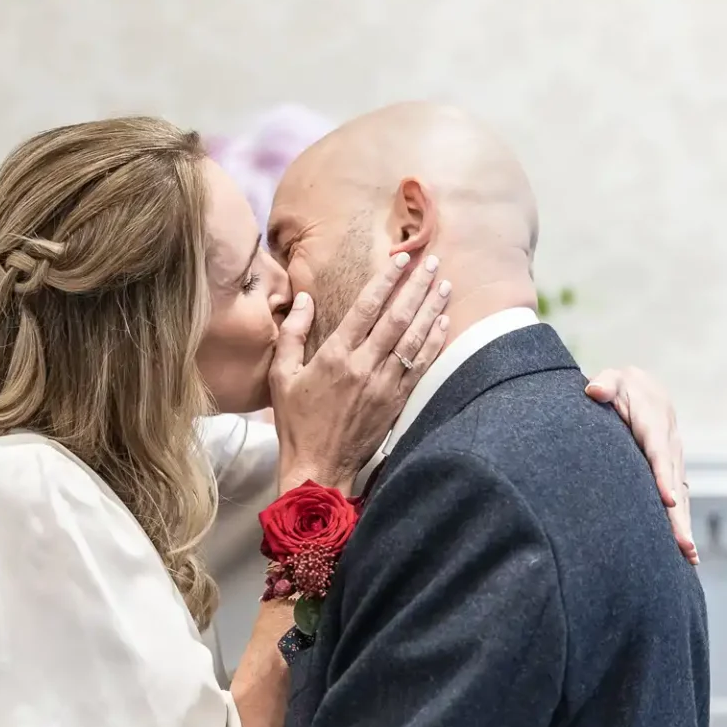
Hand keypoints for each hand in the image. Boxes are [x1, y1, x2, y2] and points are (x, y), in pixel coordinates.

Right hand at [269, 252, 452, 493]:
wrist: (319, 467)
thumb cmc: (296, 422)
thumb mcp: (281, 376)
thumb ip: (292, 333)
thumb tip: (304, 298)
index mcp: (334, 356)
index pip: (366, 308)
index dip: (386, 280)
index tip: (401, 259)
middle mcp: (364, 367)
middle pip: (398, 318)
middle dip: (417, 287)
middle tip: (432, 263)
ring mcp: (384, 385)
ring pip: (414, 339)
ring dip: (432, 309)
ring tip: (444, 285)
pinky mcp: (396, 402)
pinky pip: (421, 366)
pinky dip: (435, 342)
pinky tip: (444, 322)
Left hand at [584, 367, 696, 564]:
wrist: (644, 389)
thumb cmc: (621, 387)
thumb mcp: (613, 379)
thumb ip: (605, 384)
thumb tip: (594, 390)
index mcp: (655, 426)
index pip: (659, 454)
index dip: (664, 477)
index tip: (668, 500)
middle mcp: (670, 447)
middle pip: (675, 484)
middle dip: (679, 515)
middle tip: (683, 545)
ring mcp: (674, 462)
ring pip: (680, 497)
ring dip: (683, 526)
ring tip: (688, 557)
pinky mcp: (671, 474)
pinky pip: (678, 501)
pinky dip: (680, 524)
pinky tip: (683, 553)